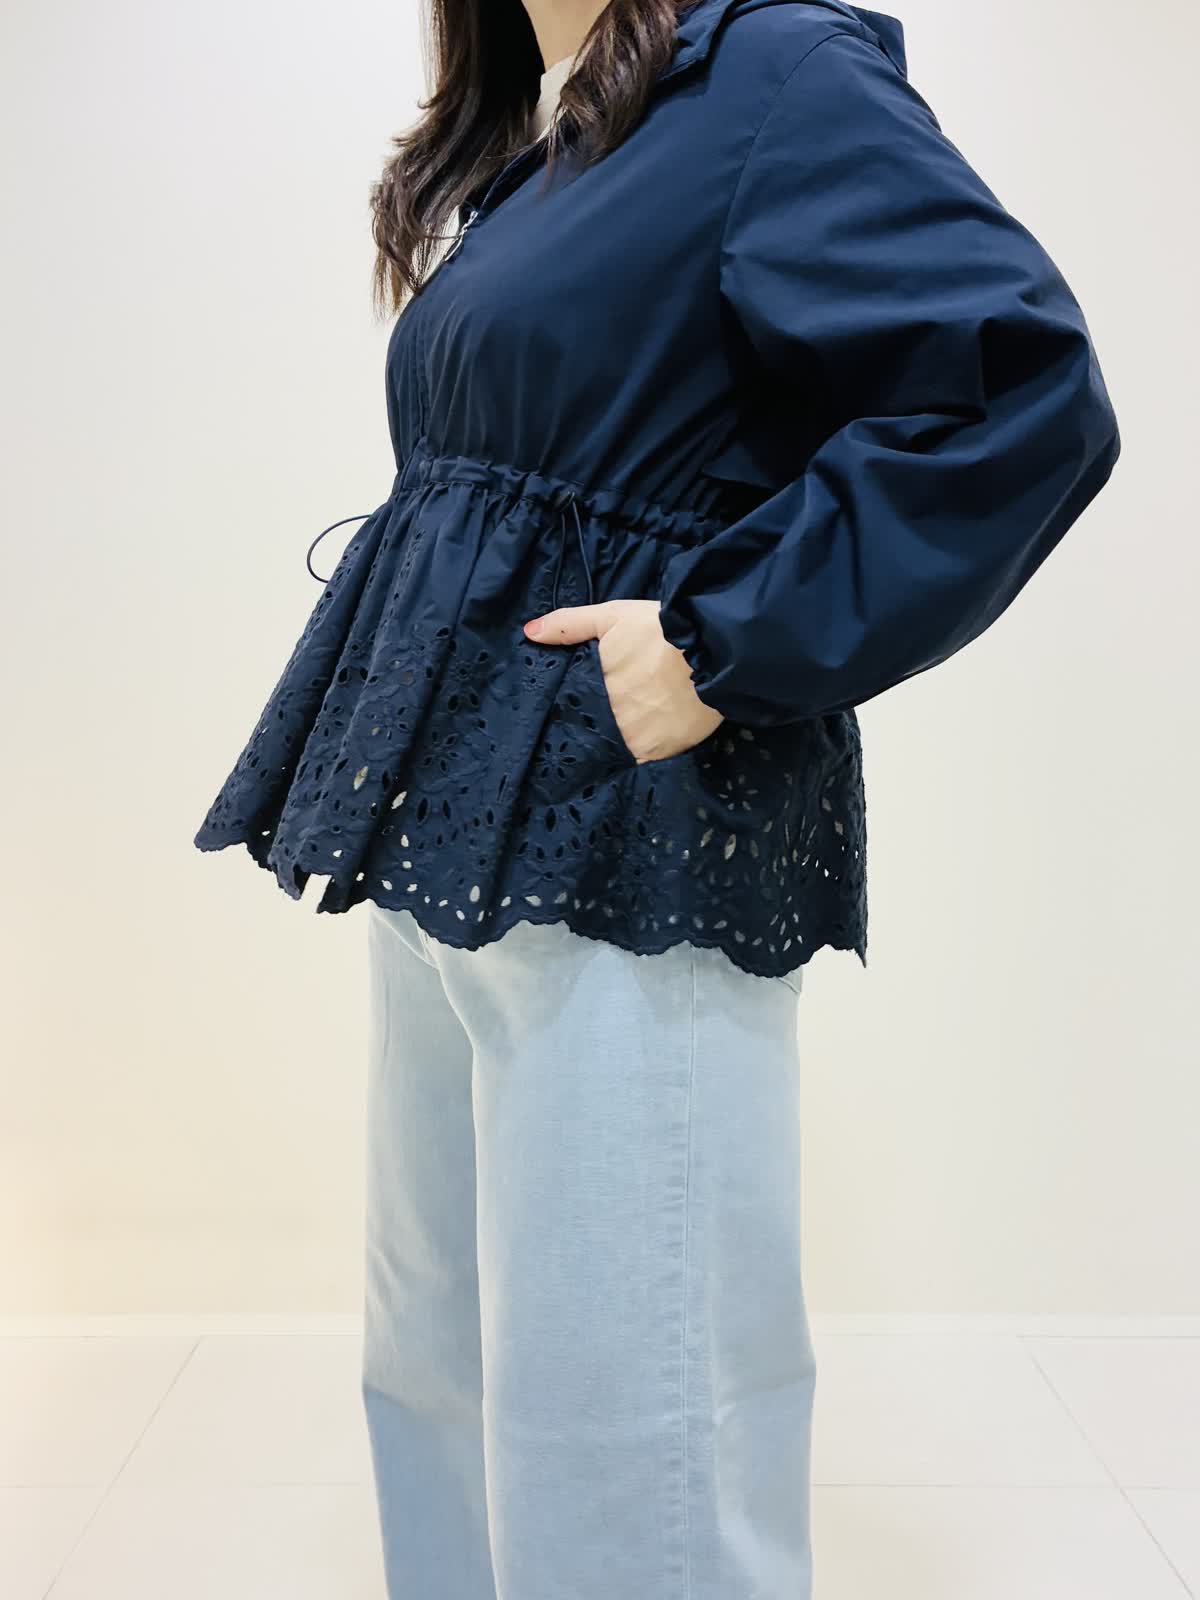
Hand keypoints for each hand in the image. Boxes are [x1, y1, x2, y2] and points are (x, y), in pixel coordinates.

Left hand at [523, 598, 723, 762]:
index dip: (571, 703)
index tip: (572, 703)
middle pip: (590, 725)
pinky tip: (644, 736)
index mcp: (594, 685)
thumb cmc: (662, 629)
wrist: (716, 651)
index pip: (571, 702)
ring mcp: (632, 738)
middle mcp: (607, 716)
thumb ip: (570, 625)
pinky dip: (638, 749)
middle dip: (591, 721)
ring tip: (624, 726)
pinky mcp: (658, 752)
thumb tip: (528, 633)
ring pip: (613, 743)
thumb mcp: (614, 616)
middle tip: (603, 713)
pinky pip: (639, 757)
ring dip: (614, 737)